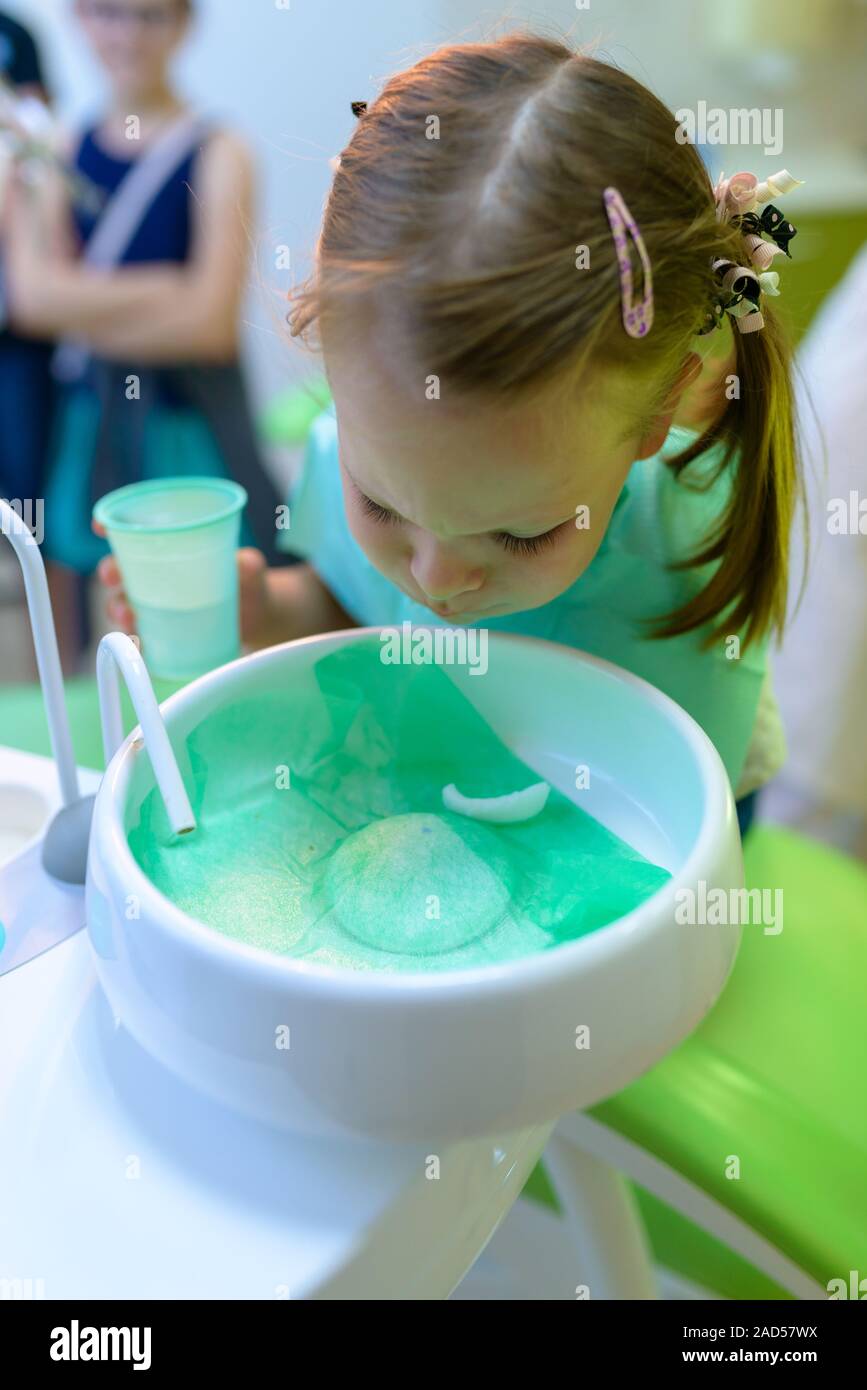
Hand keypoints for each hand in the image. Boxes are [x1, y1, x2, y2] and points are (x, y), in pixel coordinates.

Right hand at [95, 542, 271, 647]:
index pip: (133, 533)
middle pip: (120, 568)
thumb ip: (249, 565)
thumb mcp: (250, 569)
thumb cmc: (247, 582)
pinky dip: (134, 643)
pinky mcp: (163, 631)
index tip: (100, 525)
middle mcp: (155, 575)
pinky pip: (140, 637)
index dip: (111, 526)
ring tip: (129, 617)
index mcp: (169, 549)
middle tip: (114, 577)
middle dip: (109, 571)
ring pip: (123, 603)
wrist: (257, 616)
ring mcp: (156, 604)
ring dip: (117, 609)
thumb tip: (246, 562)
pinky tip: (137, 646)